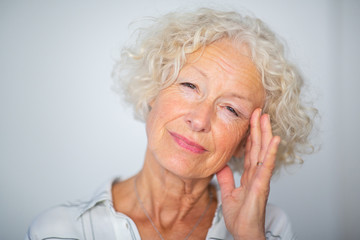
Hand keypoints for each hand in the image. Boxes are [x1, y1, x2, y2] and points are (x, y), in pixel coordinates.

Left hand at [216, 108, 280, 239]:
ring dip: (265, 134)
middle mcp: (257, 174)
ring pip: (264, 152)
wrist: (244, 233)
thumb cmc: (240, 217)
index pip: (251, 151)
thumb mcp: (229, 193)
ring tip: (265, 118)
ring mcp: (261, 178)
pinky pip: (267, 166)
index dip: (250, 135)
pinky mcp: (262, 185)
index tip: (250, 120)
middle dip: (258, 129)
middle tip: (258, 111)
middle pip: (258, 147)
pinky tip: (274, 139)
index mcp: (250, 175)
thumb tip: (222, 165)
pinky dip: (271, 152)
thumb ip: (227, 178)